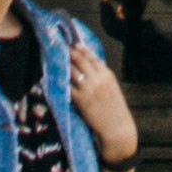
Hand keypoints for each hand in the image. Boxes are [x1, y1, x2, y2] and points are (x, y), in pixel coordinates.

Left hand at [58, 19, 137, 162]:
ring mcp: (89, 89)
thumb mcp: (112, 88)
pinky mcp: (81, 100)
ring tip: (56, 60)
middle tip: (61, 48)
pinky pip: (68, 87)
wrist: (117, 127)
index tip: (74, 44)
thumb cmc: (114, 109)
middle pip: (81, 61)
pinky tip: (54, 78)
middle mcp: (98, 79)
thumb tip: (89, 68)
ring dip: (64, 65)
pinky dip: (61, 82)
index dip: (82, 50)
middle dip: (70, 53)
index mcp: (107, 75)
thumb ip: (102, 77)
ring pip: (73, 71)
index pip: (93, 57)